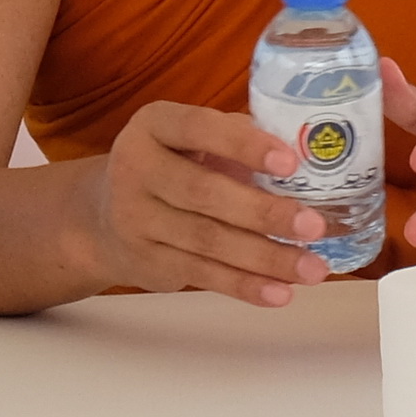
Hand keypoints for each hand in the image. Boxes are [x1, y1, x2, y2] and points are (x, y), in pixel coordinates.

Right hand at [84, 98, 349, 305]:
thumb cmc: (172, 167)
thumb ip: (238, 138)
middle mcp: (136, 168)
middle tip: (314, 226)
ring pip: (207, 241)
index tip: (290, 162)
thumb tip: (309, 153)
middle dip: (263, 212)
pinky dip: (244, 285)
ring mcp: (136, 219)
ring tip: (311, 268)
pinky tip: (280, 292)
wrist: (101, 217)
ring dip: (265, 257)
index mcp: (155, 125)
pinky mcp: (147, 260)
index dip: (244, 146)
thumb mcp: (192, 139)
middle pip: (204, 193)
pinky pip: (203, 275)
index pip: (199, 128)